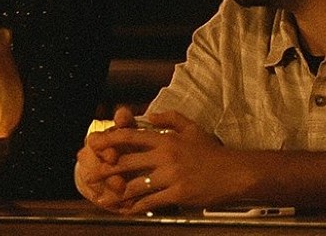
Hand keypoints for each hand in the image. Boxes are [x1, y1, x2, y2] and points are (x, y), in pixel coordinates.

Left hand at [81, 110, 236, 213]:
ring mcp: (171, 176)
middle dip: (105, 169)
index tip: (94, 144)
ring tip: (103, 197)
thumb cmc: (213, 152)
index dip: (109, 140)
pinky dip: (137, 206)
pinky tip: (128, 210)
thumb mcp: (191, 128)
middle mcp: (164, 156)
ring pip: (136, 184)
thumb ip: (169, 118)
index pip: (130, 137)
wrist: (236, 172)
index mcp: (165, 139)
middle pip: (126, 162)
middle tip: (89, 175)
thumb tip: (149, 115)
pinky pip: (152, 201)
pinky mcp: (178, 194)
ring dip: (117, 192)